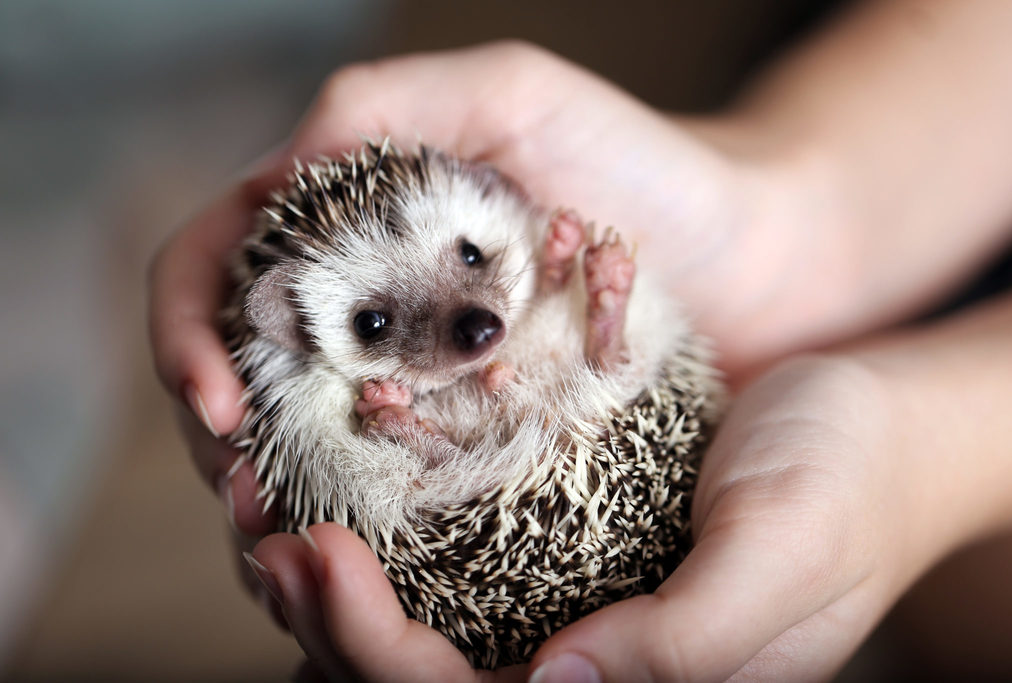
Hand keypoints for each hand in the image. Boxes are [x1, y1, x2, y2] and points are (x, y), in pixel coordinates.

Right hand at [148, 41, 820, 609]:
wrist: (756, 253)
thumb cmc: (641, 165)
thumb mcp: (512, 96)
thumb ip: (385, 106)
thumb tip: (274, 167)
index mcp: (350, 223)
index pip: (216, 269)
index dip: (189, 332)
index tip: (218, 400)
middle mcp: (370, 304)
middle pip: (245, 372)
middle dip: (221, 438)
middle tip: (246, 500)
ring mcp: (418, 376)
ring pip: (307, 440)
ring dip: (276, 495)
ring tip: (285, 544)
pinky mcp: (472, 438)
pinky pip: (396, 482)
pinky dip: (363, 517)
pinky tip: (360, 553)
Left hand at [247, 353, 949, 680]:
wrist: (875, 420)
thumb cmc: (845, 481)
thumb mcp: (784, 551)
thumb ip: (687, 643)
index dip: (373, 646)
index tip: (315, 551)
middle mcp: (587, 667)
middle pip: (417, 678)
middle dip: (326, 616)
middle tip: (258, 527)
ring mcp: (568, 609)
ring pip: (419, 627)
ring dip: (335, 581)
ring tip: (268, 507)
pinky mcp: (562, 550)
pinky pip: (451, 566)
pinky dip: (385, 536)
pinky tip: (344, 483)